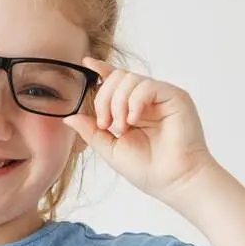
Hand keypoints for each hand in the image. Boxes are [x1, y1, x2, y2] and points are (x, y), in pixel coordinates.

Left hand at [63, 58, 219, 201]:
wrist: (173, 181)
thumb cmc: (148, 170)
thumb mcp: (110, 149)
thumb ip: (91, 131)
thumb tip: (69, 117)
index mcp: (133, 109)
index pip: (116, 81)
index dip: (102, 70)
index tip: (87, 63)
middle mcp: (147, 100)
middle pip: (117, 77)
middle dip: (104, 99)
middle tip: (106, 125)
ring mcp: (161, 97)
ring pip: (129, 79)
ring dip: (118, 103)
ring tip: (122, 128)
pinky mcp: (175, 96)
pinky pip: (146, 86)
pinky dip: (134, 102)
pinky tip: (133, 121)